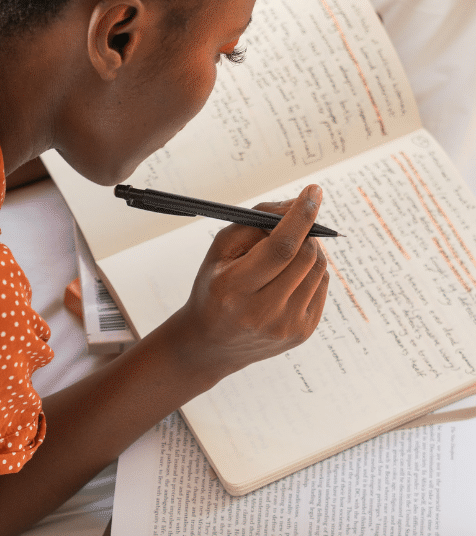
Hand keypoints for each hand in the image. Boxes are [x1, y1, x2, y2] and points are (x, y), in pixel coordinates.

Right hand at [165, 184, 329, 386]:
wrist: (212, 343)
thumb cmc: (214, 288)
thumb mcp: (220, 251)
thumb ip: (254, 222)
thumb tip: (297, 206)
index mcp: (235, 289)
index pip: (280, 248)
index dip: (300, 217)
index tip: (313, 192)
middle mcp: (263, 312)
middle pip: (305, 256)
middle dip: (305, 231)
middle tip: (294, 223)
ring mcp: (287, 326)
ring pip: (319, 268)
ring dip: (309, 248)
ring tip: (288, 251)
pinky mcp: (303, 332)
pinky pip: (322, 285)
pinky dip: (311, 270)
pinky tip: (291, 274)